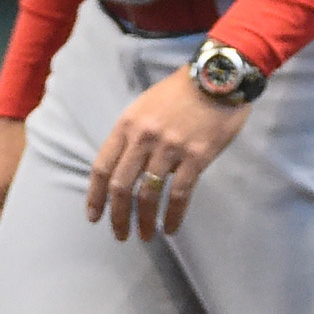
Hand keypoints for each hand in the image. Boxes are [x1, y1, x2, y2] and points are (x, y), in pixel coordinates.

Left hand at [86, 66, 251, 241]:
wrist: (219, 77)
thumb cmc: (182, 91)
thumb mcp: (146, 105)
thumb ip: (133, 134)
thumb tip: (126, 167)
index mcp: (127, 124)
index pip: (102, 166)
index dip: (95, 196)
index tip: (94, 216)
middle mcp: (144, 138)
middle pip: (121, 186)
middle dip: (117, 216)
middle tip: (120, 235)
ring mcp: (170, 148)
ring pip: (148, 194)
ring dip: (144, 220)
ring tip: (146, 236)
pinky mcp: (196, 157)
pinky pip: (180, 194)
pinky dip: (174, 215)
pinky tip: (172, 228)